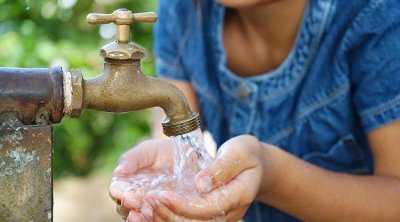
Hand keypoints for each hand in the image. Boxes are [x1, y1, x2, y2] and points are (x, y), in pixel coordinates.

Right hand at [109, 139, 175, 220]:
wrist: (186, 155)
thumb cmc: (162, 152)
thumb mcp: (148, 150)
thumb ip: (132, 158)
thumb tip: (118, 172)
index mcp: (126, 183)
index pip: (117, 190)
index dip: (119, 192)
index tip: (125, 193)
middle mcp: (135, 198)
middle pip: (125, 207)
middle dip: (128, 206)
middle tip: (134, 203)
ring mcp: (150, 207)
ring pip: (140, 217)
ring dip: (140, 217)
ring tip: (142, 214)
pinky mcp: (165, 212)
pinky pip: (158, 219)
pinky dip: (156, 219)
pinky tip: (157, 217)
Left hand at [145, 135, 268, 220]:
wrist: (255, 165)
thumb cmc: (246, 154)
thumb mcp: (239, 152)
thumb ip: (221, 168)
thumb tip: (200, 184)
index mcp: (238, 196)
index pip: (207, 208)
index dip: (183, 205)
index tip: (161, 195)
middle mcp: (228, 212)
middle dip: (168, 213)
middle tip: (148, 199)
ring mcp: (218, 216)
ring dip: (165, 218)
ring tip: (145, 205)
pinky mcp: (209, 215)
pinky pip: (187, 220)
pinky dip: (168, 216)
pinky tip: (152, 208)